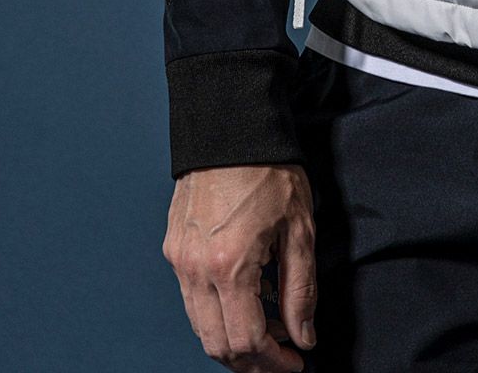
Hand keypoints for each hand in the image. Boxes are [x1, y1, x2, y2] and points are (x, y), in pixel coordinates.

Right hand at [163, 164, 317, 369]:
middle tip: (282, 355)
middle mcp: (196, 269)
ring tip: (270, 326)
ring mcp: (179, 260)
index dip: (273, 363)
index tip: (295, 362)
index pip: (247, 341)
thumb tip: (303, 335)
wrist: (231, 127)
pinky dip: (218, 312)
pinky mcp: (173, 249)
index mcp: (231, 266)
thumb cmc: (268, 169)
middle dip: (252, 361)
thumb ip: (301, 289)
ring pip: (201, 327)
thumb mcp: (299, 227)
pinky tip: (247, 298)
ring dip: (233, 338)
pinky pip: (192, 299)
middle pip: (217, 344)